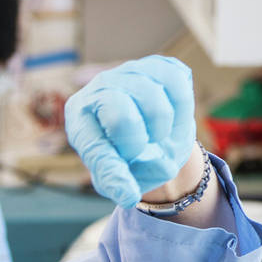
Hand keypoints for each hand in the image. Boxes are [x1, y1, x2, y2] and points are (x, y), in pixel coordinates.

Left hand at [65, 56, 196, 207]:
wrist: (148, 127)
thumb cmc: (124, 154)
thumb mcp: (115, 174)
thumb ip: (124, 180)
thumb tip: (141, 186)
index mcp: (79, 118)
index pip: (95, 147)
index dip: (114, 173)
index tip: (128, 195)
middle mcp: (99, 88)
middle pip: (122, 118)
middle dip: (139, 146)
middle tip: (140, 152)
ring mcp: (129, 72)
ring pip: (154, 105)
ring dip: (163, 133)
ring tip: (158, 140)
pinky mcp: (160, 65)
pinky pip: (178, 89)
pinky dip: (182, 114)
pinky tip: (172, 122)